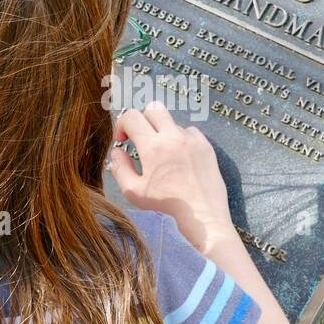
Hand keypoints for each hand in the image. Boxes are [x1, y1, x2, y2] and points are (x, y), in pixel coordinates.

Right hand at [109, 102, 234, 253]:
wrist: (202, 215)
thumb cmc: (166, 206)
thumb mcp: (133, 192)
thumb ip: (119, 168)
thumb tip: (117, 152)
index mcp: (152, 146)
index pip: (131, 116)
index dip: (122, 125)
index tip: (123, 140)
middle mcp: (173, 137)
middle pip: (153, 108)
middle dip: (143, 120)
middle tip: (141, 139)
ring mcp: (192, 139)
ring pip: (172, 122)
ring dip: (162, 132)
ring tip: (163, 155)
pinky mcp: (206, 145)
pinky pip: (189, 132)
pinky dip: (181, 139)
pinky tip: (180, 158)